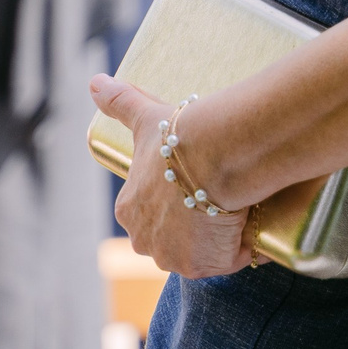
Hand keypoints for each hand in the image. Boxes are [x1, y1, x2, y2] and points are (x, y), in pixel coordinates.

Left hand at [91, 73, 258, 279]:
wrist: (214, 153)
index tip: (199, 182)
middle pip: (173, 238)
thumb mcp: (145, 117)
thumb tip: (94, 82)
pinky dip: (240, 246)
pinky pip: (226, 259)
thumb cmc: (179, 136)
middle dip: (194, 225)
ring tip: (239, 208)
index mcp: (129, 209)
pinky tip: (252, 222)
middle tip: (221, 195)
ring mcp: (172, 257)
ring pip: (199, 251)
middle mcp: (143, 240)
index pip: (153, 213)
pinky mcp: (201, 266)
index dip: (177, 200)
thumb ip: (120, 101)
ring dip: (217, 237)